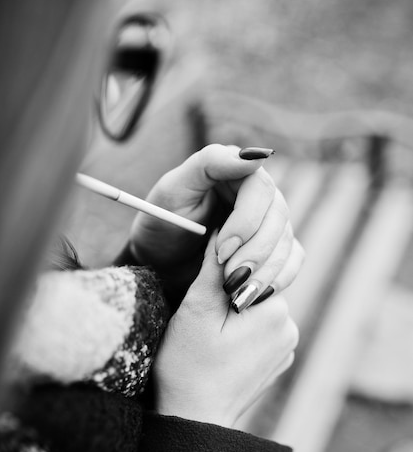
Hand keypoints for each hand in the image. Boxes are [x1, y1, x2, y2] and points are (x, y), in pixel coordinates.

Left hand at [127, 144, 303, 307]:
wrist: (159, 265)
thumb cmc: (161, 224)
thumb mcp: (173, 190)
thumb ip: (210, 163)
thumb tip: (256, 156)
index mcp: (237, 173)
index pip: (261, 190)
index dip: (246, 222)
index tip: (222, 250)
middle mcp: (258, 195)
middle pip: (278, 218)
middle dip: (255, 252)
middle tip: (228, 280)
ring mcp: (269, 223)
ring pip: (287, 242)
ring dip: (265, 271)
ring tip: (237, 295)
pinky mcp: (274, 248)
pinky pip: (292, 261)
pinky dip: (277, 280)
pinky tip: (254, 295)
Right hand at [152, 234, 299, 427]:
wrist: (193, 421)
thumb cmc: (188, 365)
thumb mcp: (195, 310)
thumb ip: (213, 267)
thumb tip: (223, 229)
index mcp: (276, 312)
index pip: (252, 270)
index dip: (223, 278)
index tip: (203, 301)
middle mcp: (290, 329)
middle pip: (256, 289)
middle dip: (230, 297)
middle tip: (202, 324)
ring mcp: (286, 349)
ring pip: (257, 310)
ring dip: (235, 315)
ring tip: (210, 341)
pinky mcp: (277, 364)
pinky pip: (261, 333)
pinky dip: (242, 335)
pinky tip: (221, 353)